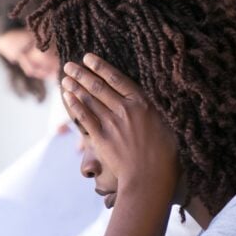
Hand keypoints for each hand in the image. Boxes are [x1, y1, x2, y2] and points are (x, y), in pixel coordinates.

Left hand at [61, 54, 178, 202]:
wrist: (150, 178)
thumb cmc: (166, 155)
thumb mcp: (169, 125)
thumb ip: (158, 110)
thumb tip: (159, 98)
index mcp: (142, 103)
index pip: (117, 78)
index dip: (101, 66)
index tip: (89, 57)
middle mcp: (125, 109)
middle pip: (98, 86)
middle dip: (82, 73)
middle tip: (69, 65)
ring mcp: (111, 123)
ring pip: (89, 99)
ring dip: (75, 86)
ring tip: (65, 78)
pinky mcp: (101, 138)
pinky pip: (84, 117)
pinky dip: (74, 105)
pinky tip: (67, 96)